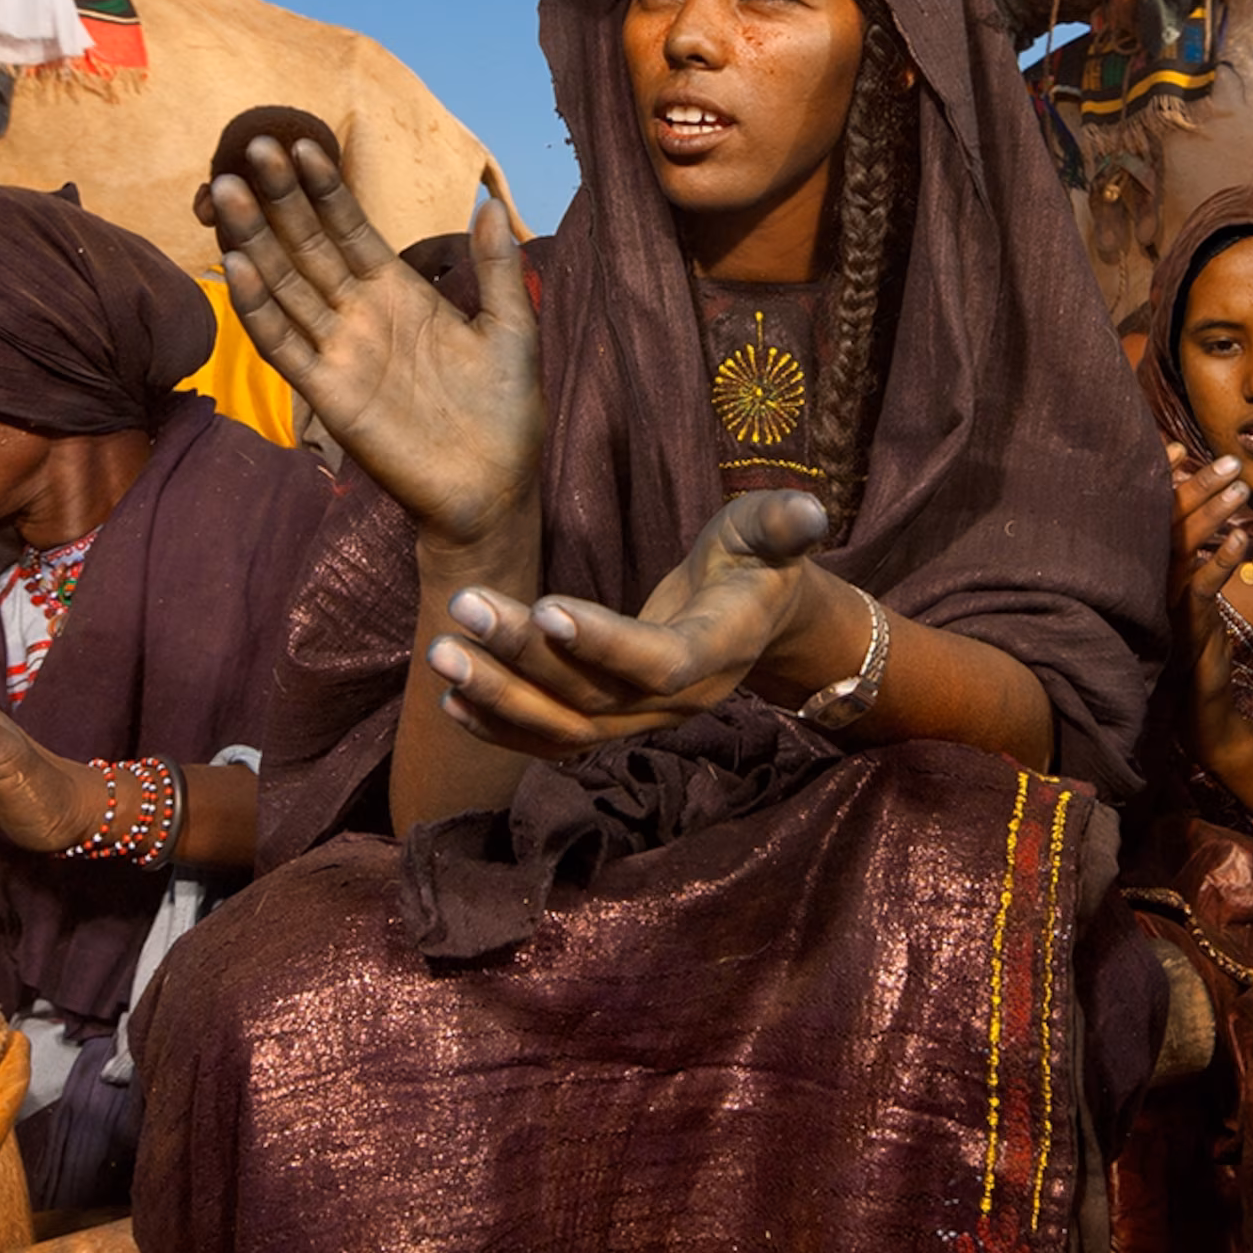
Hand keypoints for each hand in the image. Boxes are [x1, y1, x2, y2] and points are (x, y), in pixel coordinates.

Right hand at [210, 138, 541, 548]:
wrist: (493, 487)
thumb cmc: (505, 411)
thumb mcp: (512, 330)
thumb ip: (495, 270)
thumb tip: (491, 204)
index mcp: (401, 291)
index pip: (350, 228)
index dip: (324, 189)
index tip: (301, 144)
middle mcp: (362, 314)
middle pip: (308, 246)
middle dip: (280, 198)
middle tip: (250, 147)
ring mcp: (340, 350)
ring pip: (285, 285)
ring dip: (255, 240)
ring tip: (227, 192)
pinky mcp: (328, 392)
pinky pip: (284, 343)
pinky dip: (258, 307)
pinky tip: (238, 266)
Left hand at [432, 490, 832, 756]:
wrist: (759, 622)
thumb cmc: (758, 563)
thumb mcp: (772, 533)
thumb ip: (783, 525)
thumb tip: (810, 510)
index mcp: (718, 652)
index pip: (657, 661)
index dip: (603, 643)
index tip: (544, 606)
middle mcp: (677, 701)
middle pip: (592, 698)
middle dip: (522, 657)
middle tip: (462, 608)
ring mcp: (642, 722)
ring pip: (564, 730)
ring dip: (498, 698)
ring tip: (441, 653)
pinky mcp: (613, 725)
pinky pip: (553, 742)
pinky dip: (501, 727)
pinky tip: (453, 698)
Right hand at [1165, 443, 1252, 765]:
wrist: (1196, 706)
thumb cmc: (1193, 642)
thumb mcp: (1190, 592)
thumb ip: (1191, 552)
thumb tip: (1205, 508)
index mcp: (1141, 569)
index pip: (1148, 514)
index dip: (1161, 479)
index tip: (1176, 448)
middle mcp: (1144, 581)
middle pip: (1165, 523)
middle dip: (1196, 487)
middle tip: (1228, 461)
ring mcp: (1162, 602)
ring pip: (1182, 548)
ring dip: (1213, 515)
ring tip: (1241, 489)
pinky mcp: (1185, 625)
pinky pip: (1203, 586)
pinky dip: (1222, 559)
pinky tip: (1242, 538)